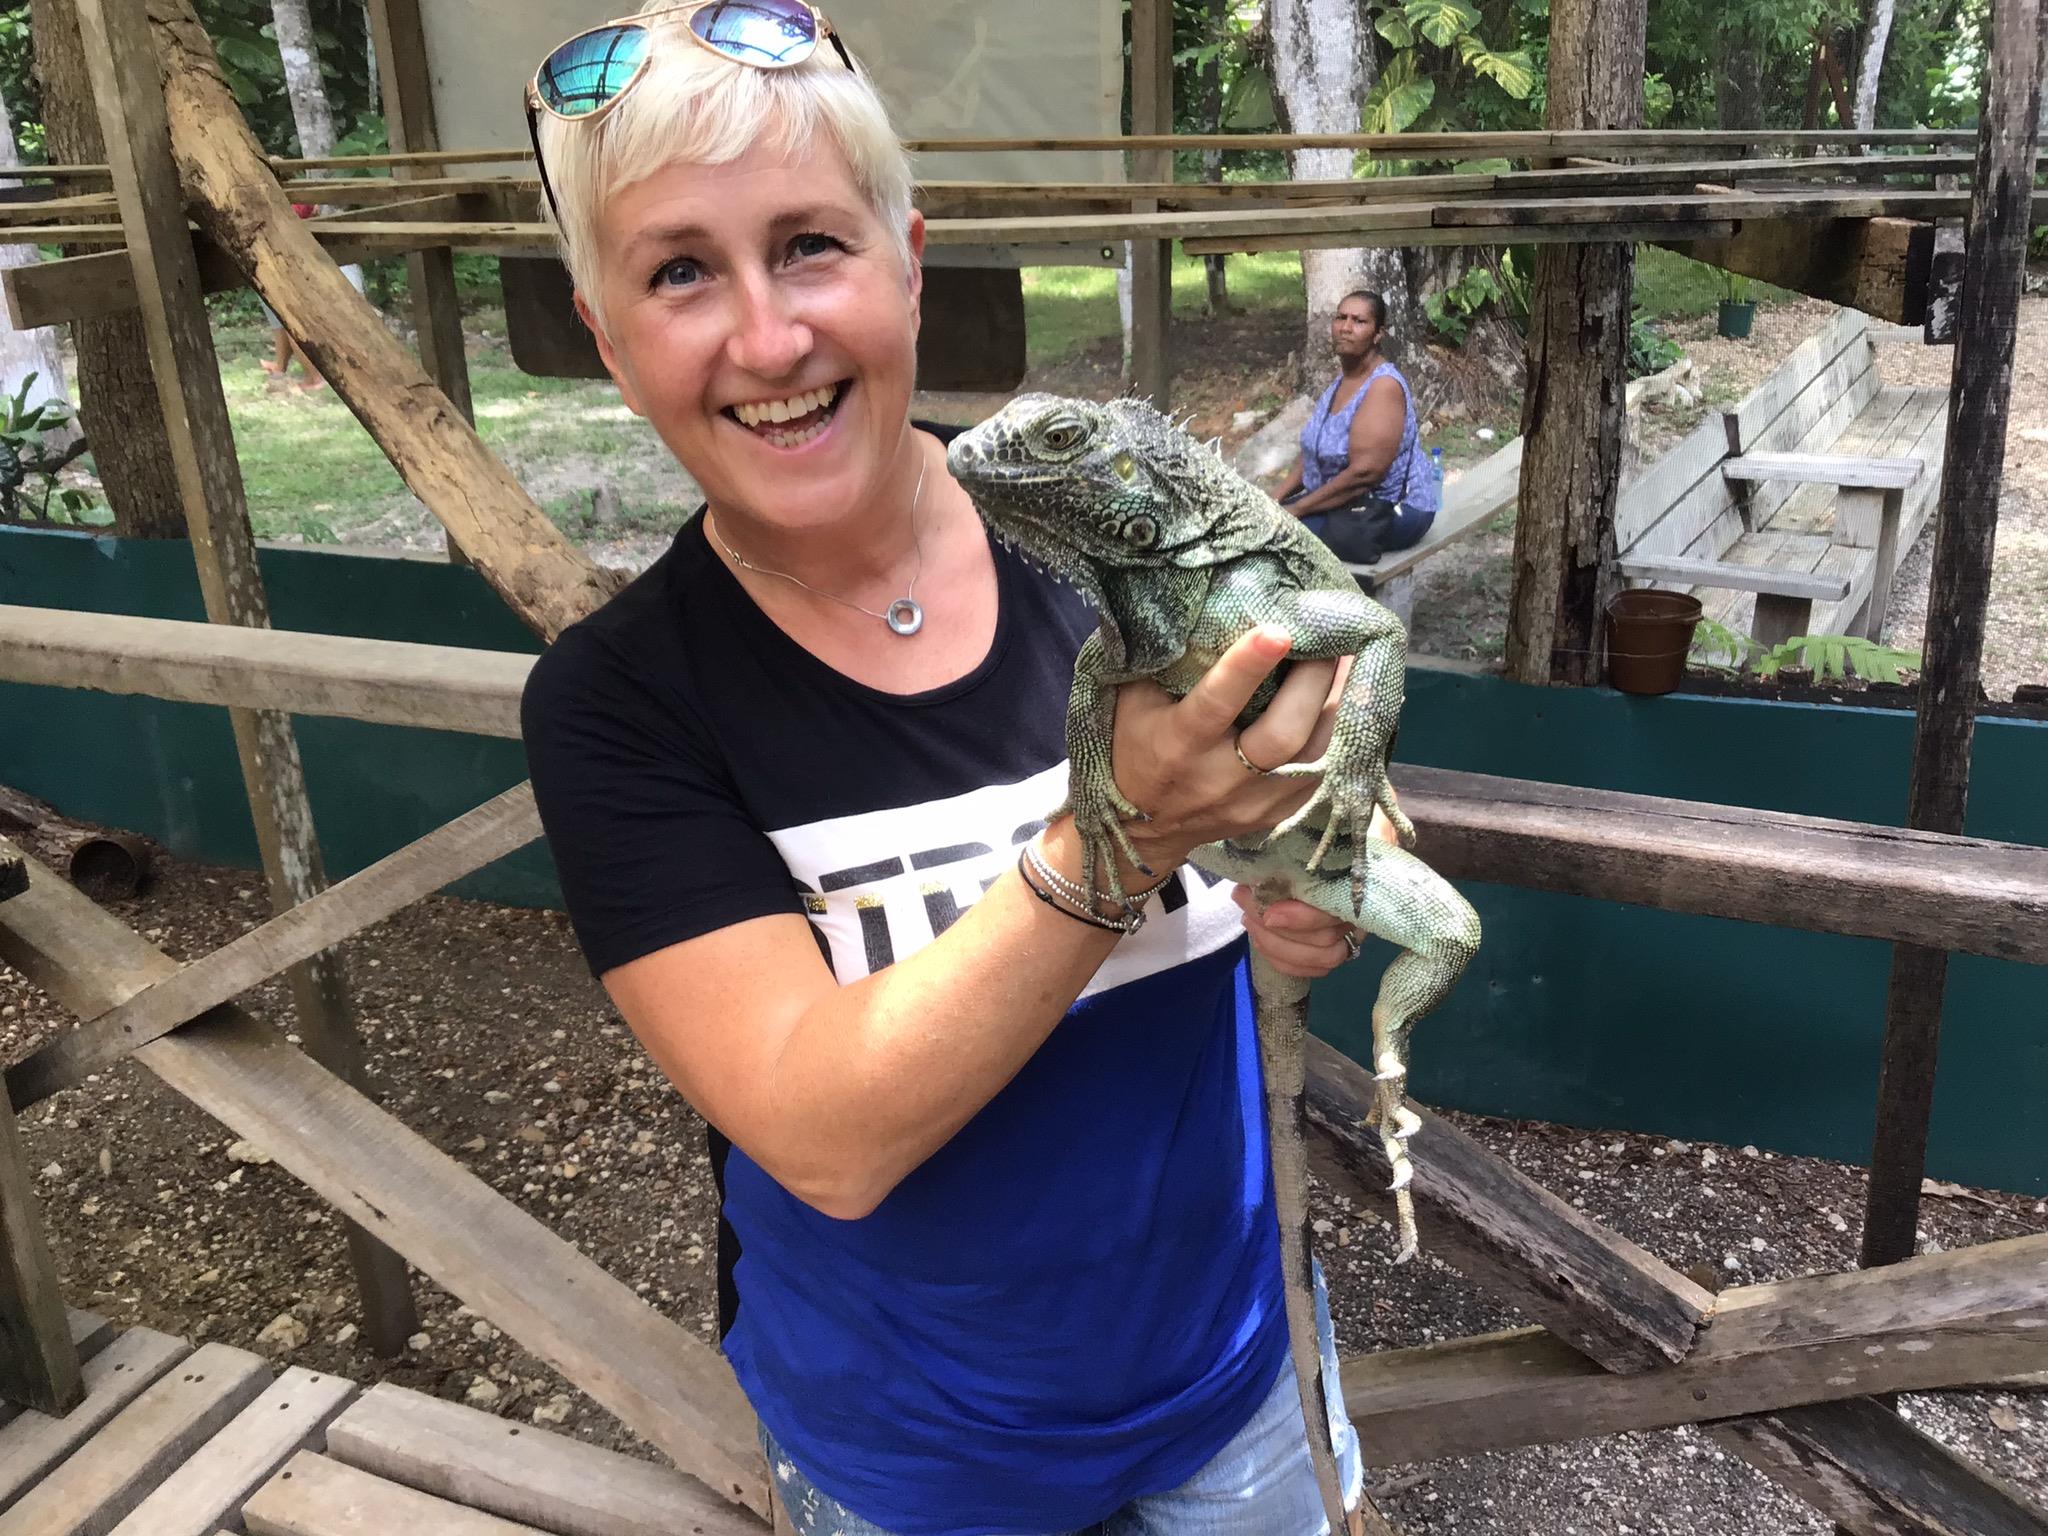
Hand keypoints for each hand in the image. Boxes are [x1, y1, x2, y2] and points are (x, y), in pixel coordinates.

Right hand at [1107, 626, 1339, 876]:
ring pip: (1314, 754)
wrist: (1142, 828)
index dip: (1248, 666)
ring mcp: (1253, 802)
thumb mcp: (1133, 703)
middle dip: (1314, 681)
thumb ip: (1166, 662)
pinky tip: (1344, 701)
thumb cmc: (1134, 749)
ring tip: (1350, 662)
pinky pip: (1322, 773)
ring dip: (1338, 703)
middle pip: (1283, 733)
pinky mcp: (1277, 814)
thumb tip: (1205, 606)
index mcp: (1178, 744)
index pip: (1217, 703)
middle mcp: (1219, 778)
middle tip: (1332, 639)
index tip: (1279, 631)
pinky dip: (1338, 733)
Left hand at [1232, 799, 1399, 978]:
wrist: (1344, 801)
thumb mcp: (1322, 793)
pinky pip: (1317, 964)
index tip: (1270, 911)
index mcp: (1364, 868)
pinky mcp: (1333, 933)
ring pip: (1325, 958)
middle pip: (1330, 943)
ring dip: (1278, 945)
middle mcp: (1363, 901)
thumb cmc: (1332, 796)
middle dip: (1280, 933)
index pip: (1340, 911)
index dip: (1304, 919)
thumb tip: (1279, 793)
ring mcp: (1351, 921)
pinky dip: (1285, 959)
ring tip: (1248, 915)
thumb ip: (1310, 797)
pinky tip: (1259, 936)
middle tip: (1245, 902)